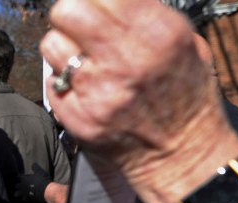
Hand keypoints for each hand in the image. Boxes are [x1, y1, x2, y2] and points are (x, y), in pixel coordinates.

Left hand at [15, 164, 51, 202]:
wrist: (46, 190)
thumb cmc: (43, 179)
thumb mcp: (39, 171)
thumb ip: (35, 167)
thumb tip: (33, 164)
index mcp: (24, 178)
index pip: (18, 176)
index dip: (20, 176)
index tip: (21, 176)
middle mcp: (22, 185)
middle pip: (16, 185)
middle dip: (18, 185)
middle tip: (20, 184)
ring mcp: (24, 192)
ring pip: (17, 193)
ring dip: (18, 192)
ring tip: (20, 192)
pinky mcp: (27, 198)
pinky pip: (23, 198)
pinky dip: (24, 198)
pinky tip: (26, 197)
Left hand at [39, 0, 236, 202]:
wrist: (179, 153)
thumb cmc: (184, 95)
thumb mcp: (186, 44)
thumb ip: (149, 14)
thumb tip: (108, 0)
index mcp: (158, 34)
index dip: (93, 0)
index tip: (94, 7)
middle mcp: (125, 60)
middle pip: (67, 12)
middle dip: (69, 15)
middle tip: (78, 26)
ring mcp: (97, 90)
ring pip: (51, 45)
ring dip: (62, 48)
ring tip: (81, 59)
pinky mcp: (77, 116)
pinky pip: (52, 82)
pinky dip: (62, 82)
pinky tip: (82, 88)